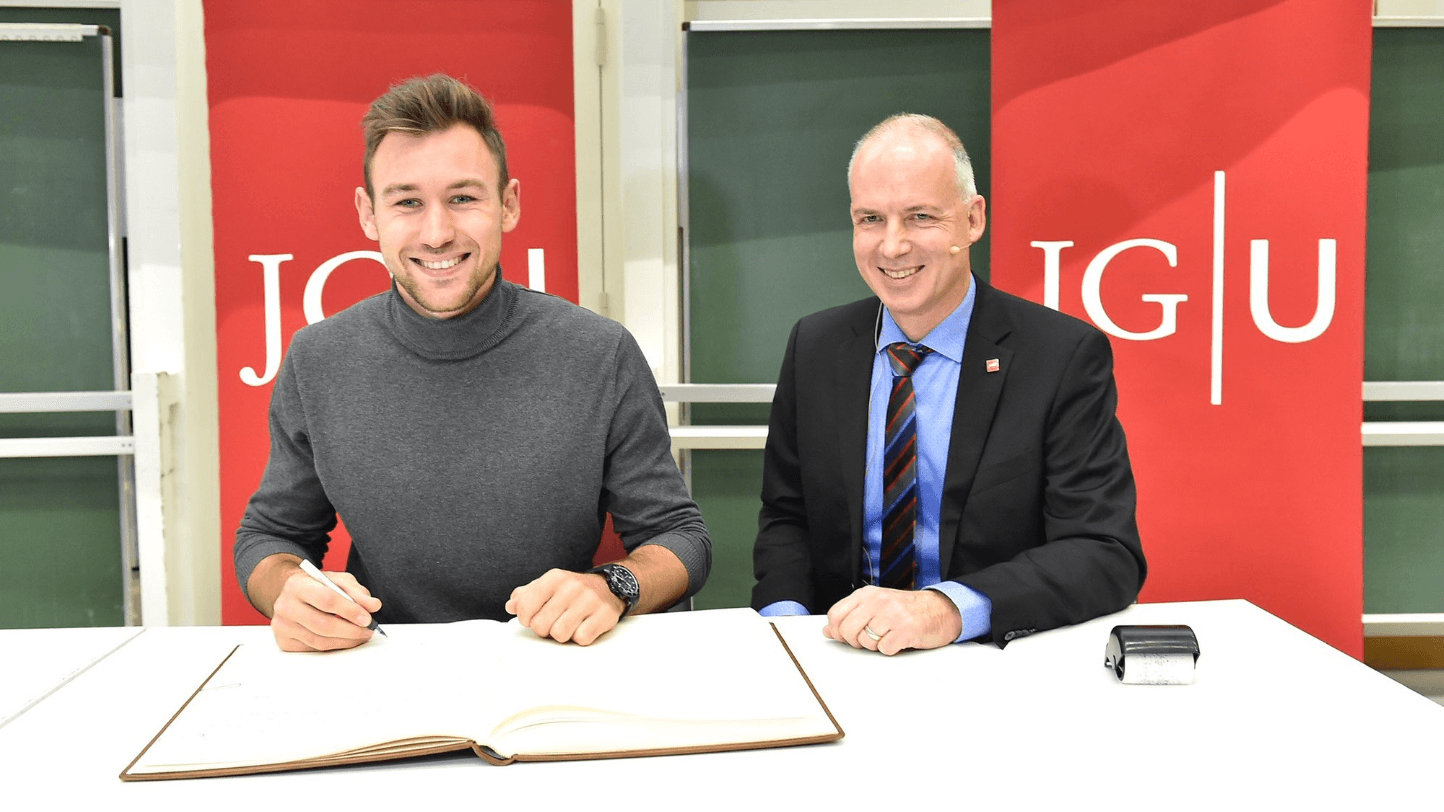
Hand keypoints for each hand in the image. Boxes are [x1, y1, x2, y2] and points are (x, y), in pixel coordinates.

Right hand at [267, 560, 381, 651]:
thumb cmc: (317, 586)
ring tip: (360, 636)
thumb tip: (373, 606)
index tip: (367, 618)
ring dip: (345, 642)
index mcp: (298, 585)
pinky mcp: (284, 641)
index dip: (350, 611)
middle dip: (351, 631)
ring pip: (319, 641)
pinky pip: (313, 649)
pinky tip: (343, 640)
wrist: (293, 594)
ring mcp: (282, 625)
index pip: (327, 599)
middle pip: (323, 625)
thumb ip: (357, 592)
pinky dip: (333, 647)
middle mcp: (285, 605)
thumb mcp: (338, 581)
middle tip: (367, 631)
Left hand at [506, 569, 624, 645]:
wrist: (610, 587)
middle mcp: (571, 587)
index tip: (536, 617)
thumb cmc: (572, 591)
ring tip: (570, 625)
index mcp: (554, 578)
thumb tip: (511, 607)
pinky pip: (582, 638)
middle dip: (545, 629)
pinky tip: (585, 626)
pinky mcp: (605, 615)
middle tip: (555, 622)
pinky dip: (581, 637)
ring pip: (560, 634)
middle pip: (540, 626)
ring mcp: (589, 600)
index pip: (525, 607)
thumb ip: (526, 595)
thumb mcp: (549, 586)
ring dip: (563, 635)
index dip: (527, 619)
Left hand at [823, 586, 961, 655]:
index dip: (836, 631)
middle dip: (855, 641)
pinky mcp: (906, 629)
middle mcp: (878, 601)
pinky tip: (898, 640)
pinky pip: (884, 649)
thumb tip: (827, 631)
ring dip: (875, 646)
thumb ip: (851, 616)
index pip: (835, 614)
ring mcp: (892, 614)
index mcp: (867, 594)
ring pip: (865, 641)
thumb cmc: (906, 609)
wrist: (941, 609)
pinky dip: (890, 650)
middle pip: (847, 630)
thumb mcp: (875, 606)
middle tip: (869, 639)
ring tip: (887, 637)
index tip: (844, 637)